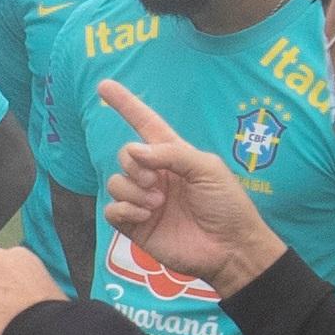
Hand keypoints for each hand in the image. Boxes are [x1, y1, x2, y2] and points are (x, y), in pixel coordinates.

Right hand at [94, 83, 280, 297]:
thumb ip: (171, 154)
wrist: (230, 248)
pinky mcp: (135, 226)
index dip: (126, 105)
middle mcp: (155, 175)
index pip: (145, 124)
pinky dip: (124, 210)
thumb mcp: (207, 168)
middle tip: (156, 184)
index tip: (104, 86)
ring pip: (115, 183)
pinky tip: (146, 216)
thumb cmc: (226, 205)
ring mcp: (143, 201)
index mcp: (173, 156)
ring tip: (158, 205)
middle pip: (125, 155)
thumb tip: (134, 150)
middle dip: (134, 165)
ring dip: (133, 191)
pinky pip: (111, 210)